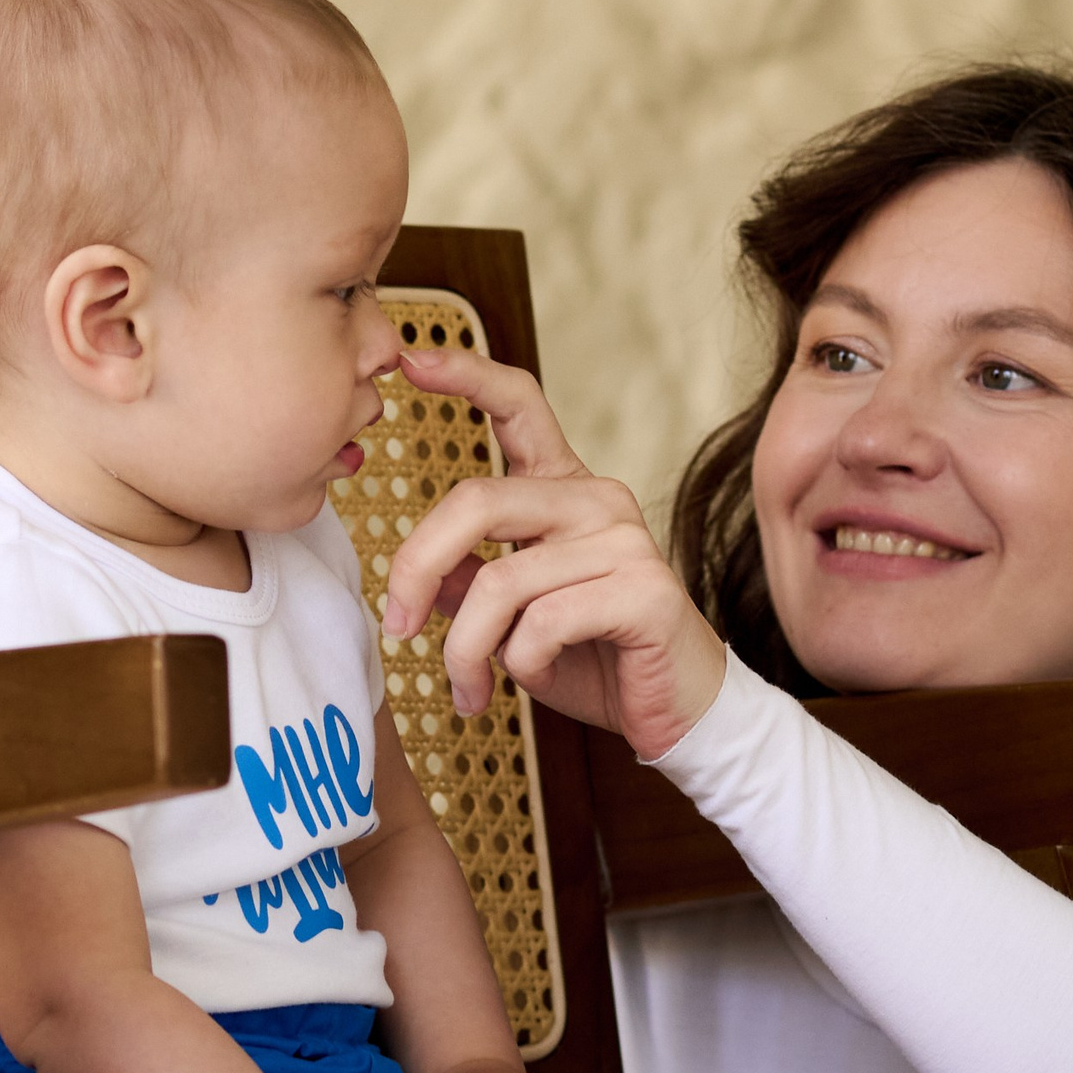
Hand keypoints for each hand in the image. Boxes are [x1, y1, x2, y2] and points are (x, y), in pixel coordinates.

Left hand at [381, 346, 727, 761]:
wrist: (677, 713)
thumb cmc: (597, 660)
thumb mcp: (515, 619)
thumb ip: (472, 583)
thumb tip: (416, 577)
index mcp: (566, 490)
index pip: (519, 406)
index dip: (465, 375)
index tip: (410, 358)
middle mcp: (597, 500)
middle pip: (476, 500)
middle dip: (417, 567)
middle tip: (395, 626)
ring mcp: (624, 541)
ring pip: (500, 582)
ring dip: (465, 650)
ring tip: (469, 691)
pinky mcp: (643, 591)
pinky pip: (542, 623)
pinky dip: (521, 665)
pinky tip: (540, 677)